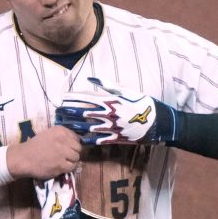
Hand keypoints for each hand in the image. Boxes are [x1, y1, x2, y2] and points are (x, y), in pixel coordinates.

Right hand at [7, 126, 81, 179]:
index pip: (76, 137)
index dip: (73, 144)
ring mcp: (62, 153)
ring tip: (62, 162)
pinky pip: (72, 166)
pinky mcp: (61, 165)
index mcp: (60, 130)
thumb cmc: (35, 146)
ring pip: (76, 157)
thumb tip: (76, 141)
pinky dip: (68, 168)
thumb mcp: (48, 134)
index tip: (68, 148)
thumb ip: (62, 136)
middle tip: (66, 156)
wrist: (23, 158)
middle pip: (78, 148)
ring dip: (71, 161)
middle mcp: (63, 140)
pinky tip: (60, 167)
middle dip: (73, 152)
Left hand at [55, 77, 178, 145]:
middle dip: (70, 113)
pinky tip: (80, 140)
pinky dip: (89, 140)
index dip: (73, 99)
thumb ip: (108, 85)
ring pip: (89, 128)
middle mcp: (109, 114)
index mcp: (111, 101)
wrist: (159, 121)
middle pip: (84, 113)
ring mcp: (112, 127)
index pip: (87, 99)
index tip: (63, 99)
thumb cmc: (143, 103)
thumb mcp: (127, 91)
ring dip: (75, 127)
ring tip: (64, 126)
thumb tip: (91, 78)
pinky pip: (100, 140)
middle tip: (58, 113)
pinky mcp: (117, 138)